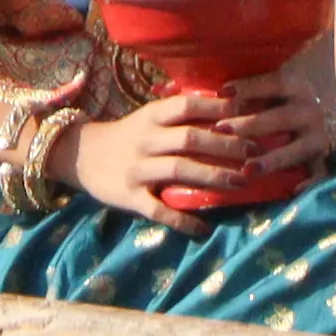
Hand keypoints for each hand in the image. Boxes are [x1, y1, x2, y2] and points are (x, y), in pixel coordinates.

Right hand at [72, 80, 324, 221]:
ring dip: (213, 175)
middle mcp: (145, 139)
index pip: (187, 106)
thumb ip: (179, 115)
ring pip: (179, 170)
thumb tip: (227, 109)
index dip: (218, 108)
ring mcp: (137, 169)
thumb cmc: (126, 135)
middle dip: (226, 144)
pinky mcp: (130, 197)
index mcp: (151, 116)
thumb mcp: (148, 118)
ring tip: (242, 182)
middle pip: (190, 138)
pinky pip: (159, 210)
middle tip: (255, 153)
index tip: (248, 112)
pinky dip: (182, 220)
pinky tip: (204, 229)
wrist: (80, 155)